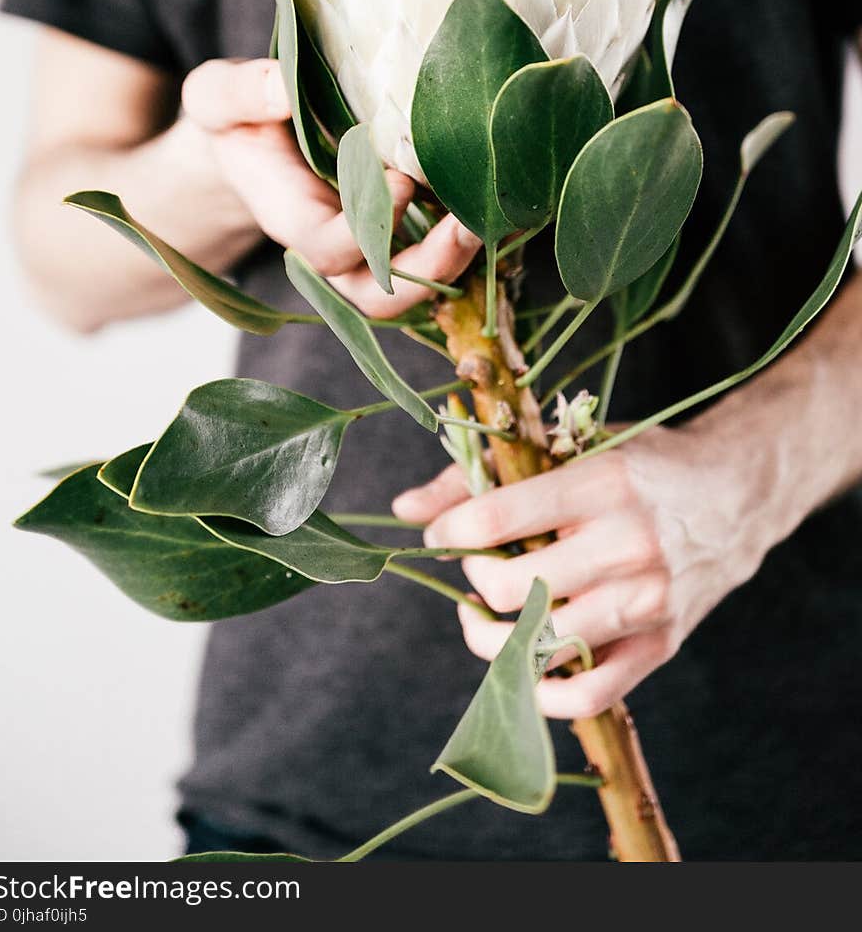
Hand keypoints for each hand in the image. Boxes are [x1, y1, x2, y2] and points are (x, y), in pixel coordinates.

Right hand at [181, 57, 480, 315]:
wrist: (254, 141)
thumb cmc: (239, 119)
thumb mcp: (219, 98)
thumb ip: (240, 93)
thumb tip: (282, 86)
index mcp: (291, 219)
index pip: (330, 250)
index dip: (368, 229)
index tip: (401, 182)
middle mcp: (334, 248)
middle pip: (379, 297)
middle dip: (428, 272)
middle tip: (469, 227)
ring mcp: (369, 248)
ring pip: (416, 288)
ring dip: (460, 262)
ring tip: (497, 219)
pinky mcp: (400, 231)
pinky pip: (439, 257)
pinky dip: (473, 240)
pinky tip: (506, 205)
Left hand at [392, 421, 780, 717]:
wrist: (737, 494)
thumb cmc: (643, 465)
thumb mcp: (575, 447)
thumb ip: (486, 475)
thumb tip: (405, 510)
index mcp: (602, 484)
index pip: (498, 519)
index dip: (449, 531)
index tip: (440, 532)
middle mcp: (628, 544)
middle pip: (513, 589)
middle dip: (473, 583)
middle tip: (474, 568)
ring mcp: (648, 601)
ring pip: (542, 646)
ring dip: (492, 640)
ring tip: (483, 617)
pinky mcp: (661, 644)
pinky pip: (587, 695)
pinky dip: (540, 694)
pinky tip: (522, 665)